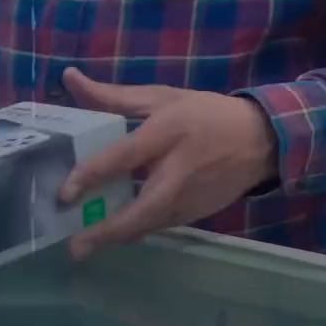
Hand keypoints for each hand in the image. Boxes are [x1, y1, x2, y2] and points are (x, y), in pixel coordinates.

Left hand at [59, 69, 277, 258]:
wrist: (260, 141)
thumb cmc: (204, 114)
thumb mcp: (160, 97)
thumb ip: (112, 95)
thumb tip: (68, 78)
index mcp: (167, 133)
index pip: (125, 157)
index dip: (93, 175)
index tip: (65, 193)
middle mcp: (178, 172)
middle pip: (141, 210)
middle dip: (106, 232)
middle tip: (74, 247)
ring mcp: (190, 199)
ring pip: (149, 226)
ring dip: (117, 236)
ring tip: (84, 245)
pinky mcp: (197, 215)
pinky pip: (160, 226)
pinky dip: (137, 230)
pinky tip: (115, 231)